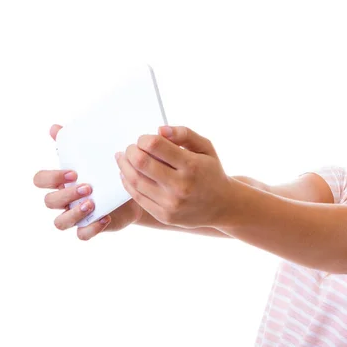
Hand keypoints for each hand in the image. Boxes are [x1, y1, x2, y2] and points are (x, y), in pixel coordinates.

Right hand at [34, 124, 142, 239]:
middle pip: (49, 201)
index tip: (73, 172)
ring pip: (60, 222)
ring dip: (74, 213)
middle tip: (87, 187)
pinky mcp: (89, 227)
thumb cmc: (104, 172)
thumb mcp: (92, 158)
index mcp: (60, 182)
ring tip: (92, 203)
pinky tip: (105, 217)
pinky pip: (82, 235)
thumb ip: (72, 145)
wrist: (131, 190)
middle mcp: (63, 200)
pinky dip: (91, 228)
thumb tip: (54, 128)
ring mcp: (75, 215)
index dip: (51, 178)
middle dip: (66, 194)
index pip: (40, 180)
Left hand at [115, 125, 232, 228]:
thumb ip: (185, 134)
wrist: (223, 206)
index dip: (143, 139)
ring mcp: (172, 203)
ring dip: (125, 166)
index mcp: (191, 165)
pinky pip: (138, 197)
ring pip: (135, 181)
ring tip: (123, 158)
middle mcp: (181, 186)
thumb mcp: (206, 148)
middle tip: (130, 148)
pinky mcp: (165, 216)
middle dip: (130, 151)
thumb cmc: (211, 172)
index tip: (144, 139)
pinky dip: (128, 183)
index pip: (155, 146)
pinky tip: (128, 174)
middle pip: (141, 163)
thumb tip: (160, 130)